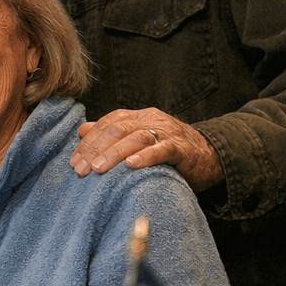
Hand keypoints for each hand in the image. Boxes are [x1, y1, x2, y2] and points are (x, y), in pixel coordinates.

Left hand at [72, 108, 223, 191]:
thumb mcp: (139, 138)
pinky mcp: (182, 148)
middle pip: (117, 129)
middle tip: (80, 168)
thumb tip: (83, 130)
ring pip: (136, 137)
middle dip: (95, 149)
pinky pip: (163, 149)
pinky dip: (146, 156)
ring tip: (98, 168)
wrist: (211, 155)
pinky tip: (131, 165)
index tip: (74, 160)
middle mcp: (151, 120)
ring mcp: (167, 132)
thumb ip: (113, 134)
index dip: (89, 141)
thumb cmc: (169, 149)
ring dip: (114, 153)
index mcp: (138, 116)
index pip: (107, 123)